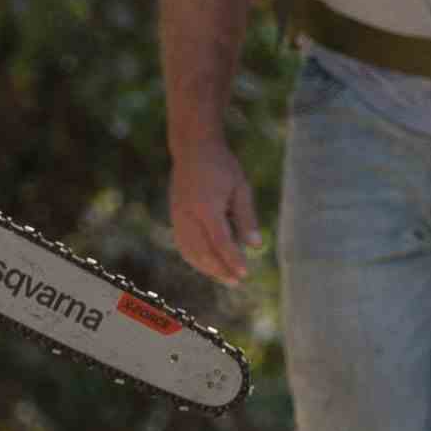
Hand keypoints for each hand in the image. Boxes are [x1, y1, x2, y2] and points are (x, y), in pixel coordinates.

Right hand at [171, 144, 263, 285]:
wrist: (192, 149)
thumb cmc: (221, 166)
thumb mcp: (241, 188)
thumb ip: (246, 218)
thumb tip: (256, 246)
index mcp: (206, 206)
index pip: (220, 241)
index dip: (232, 259)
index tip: (245, 274)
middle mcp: (188, 215)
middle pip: (202, 251)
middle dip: (220, 269)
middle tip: (237, 281)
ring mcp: (178, 217)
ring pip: (190, 252)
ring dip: (207, 268)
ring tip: (226, 277)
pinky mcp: (174, 218)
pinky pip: (183, 245)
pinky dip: (195, 258)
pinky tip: (209, 265)